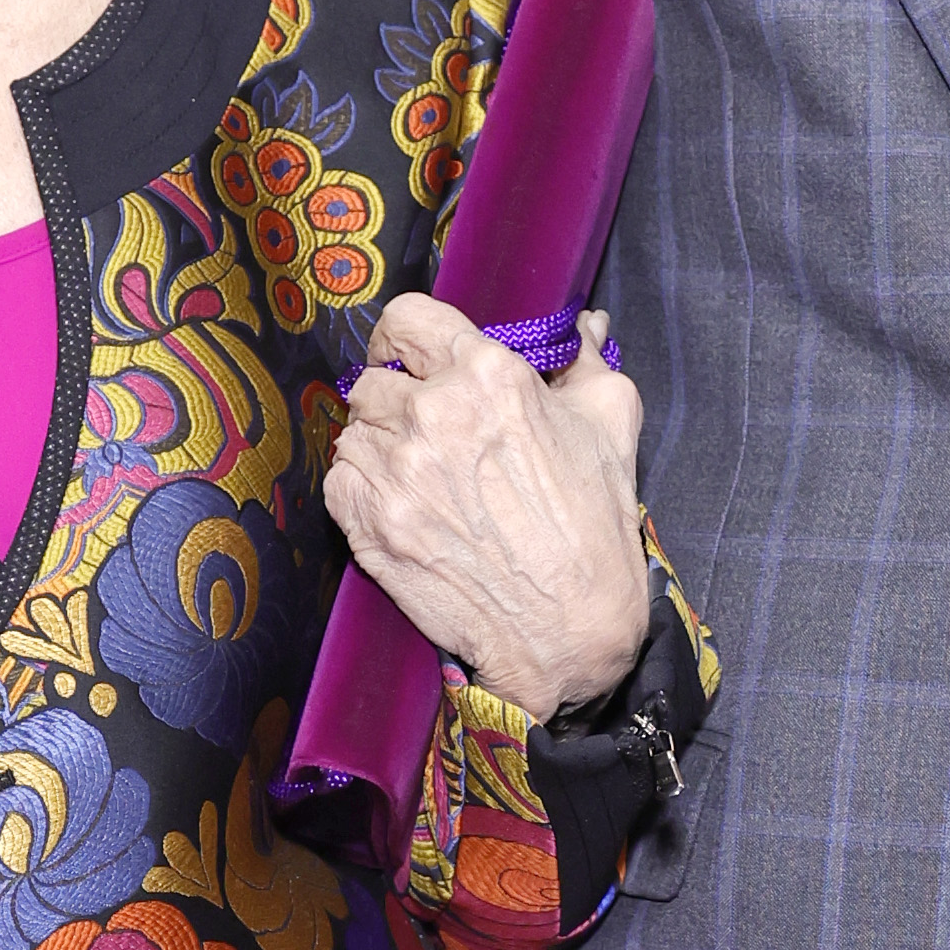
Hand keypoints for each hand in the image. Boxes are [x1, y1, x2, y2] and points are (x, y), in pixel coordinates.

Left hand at [319, 299, 651, 720]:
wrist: (569, 629)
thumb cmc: (594, 525)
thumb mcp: (610, 424)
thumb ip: (586, 362)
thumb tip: (583, 327)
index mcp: (489, 374)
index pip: (407, 320)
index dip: (406, 340)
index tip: (412, 361)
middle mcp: (433, 413)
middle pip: (372, 379)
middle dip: (394, 399)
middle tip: (423, 430)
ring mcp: (395, 470)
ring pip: (352, 430)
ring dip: (378, 447)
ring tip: (418, 476)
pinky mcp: (370, 522)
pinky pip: (339, 479)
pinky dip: (361, 489)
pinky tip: (403, 506)